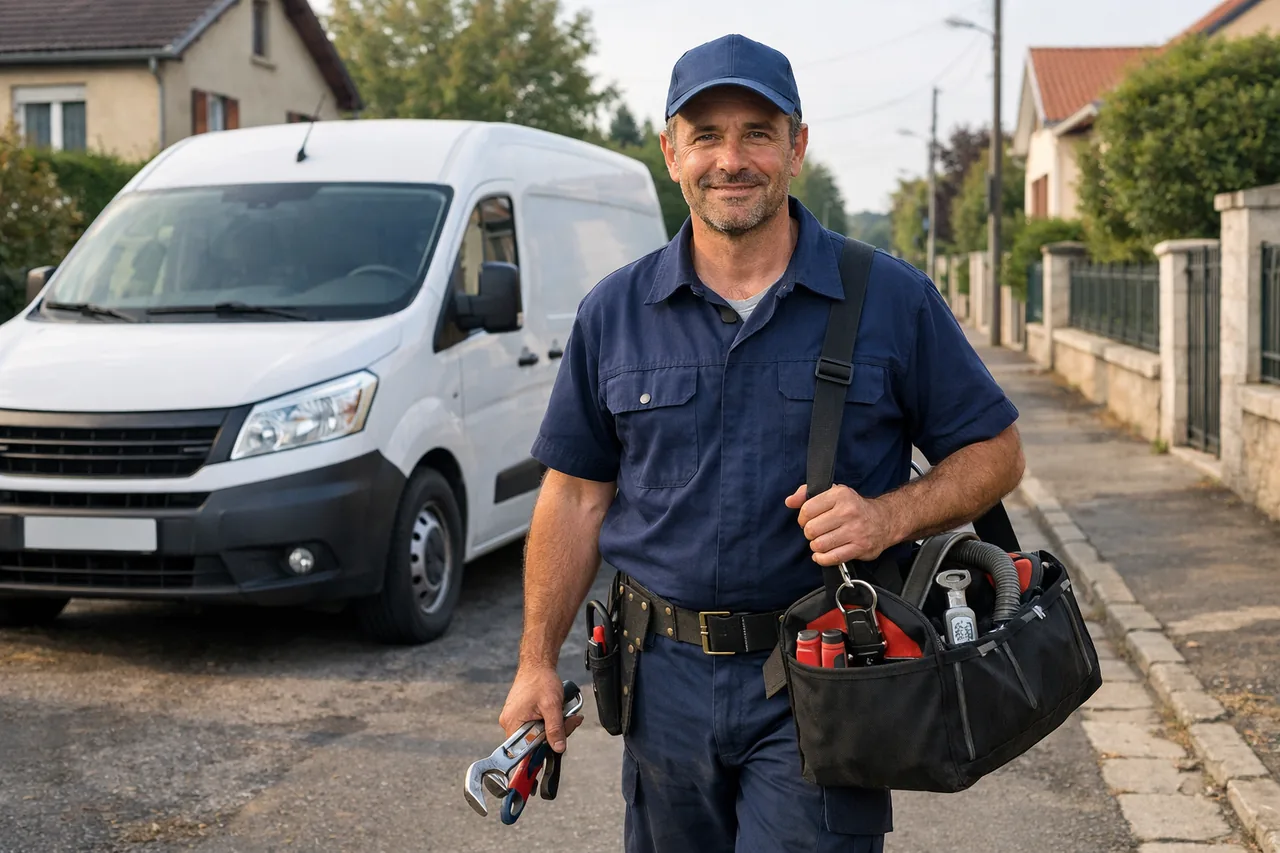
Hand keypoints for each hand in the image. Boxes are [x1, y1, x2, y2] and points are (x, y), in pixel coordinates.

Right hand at [499, 664, 583, 752]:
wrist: (537, 665)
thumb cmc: (541, 680)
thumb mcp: (552, 706)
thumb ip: (556, 729)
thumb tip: (558, 748)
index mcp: (512, 723)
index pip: (525, 749)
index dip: (543, 748)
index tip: (557, 743)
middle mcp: (509, 723)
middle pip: (533, 742)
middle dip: (554, 733)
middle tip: (569, 720)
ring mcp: (515, 718)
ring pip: (537, 733)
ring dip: (553, 726)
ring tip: (563, 711)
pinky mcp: (521, 714)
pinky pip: (536, 725)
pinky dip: (548, 720)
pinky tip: (555, 711)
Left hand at [785, 484, 899, 564]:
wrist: (884, 520)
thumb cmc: (853, 507)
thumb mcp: (832, 493)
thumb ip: (807, 494)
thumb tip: (789, 501)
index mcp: (840, 495)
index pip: (807, 510)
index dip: (802, 518)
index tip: (807, 520)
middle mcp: (848, 512)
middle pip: (811, 529)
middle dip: (809, 533)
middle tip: (816, 532)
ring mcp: (855, 531)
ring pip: (820, 545)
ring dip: (816, 546)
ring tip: (821, 541)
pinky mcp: (860, 548)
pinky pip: (832, 558)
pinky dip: (822, 559)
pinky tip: (822, 554)